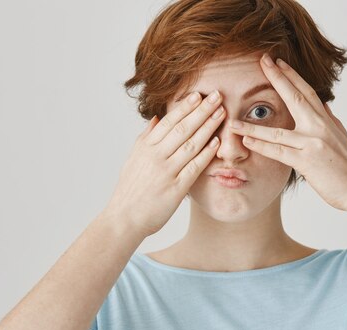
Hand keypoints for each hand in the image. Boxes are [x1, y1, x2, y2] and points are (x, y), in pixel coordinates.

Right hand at [103, 90, 224, 235]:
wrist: (124, 218)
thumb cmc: (130, 189)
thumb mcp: (134, 159)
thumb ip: (146, 138)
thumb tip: (157, 118)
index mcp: (146, 147)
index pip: (168, 121)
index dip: (184, 107)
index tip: (198, 95)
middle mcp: (156, 156)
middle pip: (182, 128)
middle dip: (201, 110)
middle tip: (217, 96)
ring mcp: (166, 172)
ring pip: (191, 144)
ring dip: (208, 127)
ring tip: (221, 113)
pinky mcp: (176, 188)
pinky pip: (194, 167)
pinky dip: (206, 154)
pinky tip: (216, 143)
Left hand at [228, 53, 346, 211]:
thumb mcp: (341, 137)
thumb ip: (331, 120)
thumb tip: (325, 105)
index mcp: (327, 120)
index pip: (307, 92)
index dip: (291, 75)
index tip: (277, 62)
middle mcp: (319, 127)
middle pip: (294, 97)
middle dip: (277, 78)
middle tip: (262, 61)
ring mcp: (312, 143)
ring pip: (277, 131)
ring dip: (252, 126)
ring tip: (233, 121)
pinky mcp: (307, 161)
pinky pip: (279, 152)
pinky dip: (262, 146)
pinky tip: (246, 142)